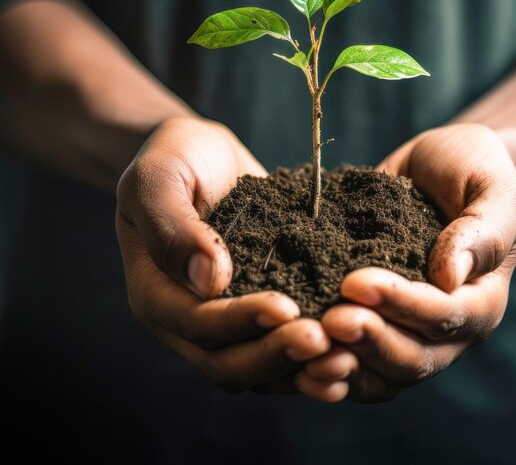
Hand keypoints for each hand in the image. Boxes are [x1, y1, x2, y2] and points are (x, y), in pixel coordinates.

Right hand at [116, 117, 329, 393]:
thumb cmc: (176, 157)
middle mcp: (188, 319)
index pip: (197, 324)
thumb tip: (209, 281)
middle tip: (325, 341)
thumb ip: (172, 225)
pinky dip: (311, 359)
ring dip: (300, 369)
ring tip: (347, 358)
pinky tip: (350, 352)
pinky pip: (281, 348)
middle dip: (276, 355)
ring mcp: (225, 319)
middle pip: (228, 364)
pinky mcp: (258, 308)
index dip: (241, 322)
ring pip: (258, 368)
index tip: (286, 308)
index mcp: (157, 292)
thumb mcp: (159, 176)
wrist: (204, 155)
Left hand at [296, 124, 515, 402]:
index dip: (402, 305)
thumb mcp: (491, 187)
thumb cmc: (472, 169)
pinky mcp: (376, 321)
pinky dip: (331, 370)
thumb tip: (451, 278)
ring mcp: (409, 329)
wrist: (440, 165)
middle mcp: (448, 327)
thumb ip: (482, 231)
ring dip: (346, 366)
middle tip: (329, 320)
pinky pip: (357, 360)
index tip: (355, 282)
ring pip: (383, 373)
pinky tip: (298, 365)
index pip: (446, 316)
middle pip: (414, 358)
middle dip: (370, 342)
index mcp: (482, 297)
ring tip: (306, 351)